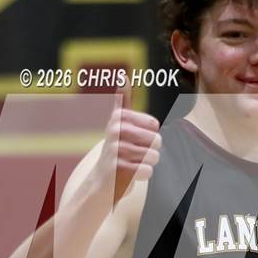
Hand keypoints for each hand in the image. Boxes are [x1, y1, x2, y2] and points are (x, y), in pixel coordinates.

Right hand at [100, 76, 161, 204]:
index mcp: (119, 118)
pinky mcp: (117, 169)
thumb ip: (122, 101)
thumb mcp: (118, 124)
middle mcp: (115, 130)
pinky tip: (129, 174)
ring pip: (153, 156)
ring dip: (147, 163)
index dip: (151, 135)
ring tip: (132, 164)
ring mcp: (115, 149)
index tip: (135, 139)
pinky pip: (147, 171)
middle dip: (151, 151)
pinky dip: (142, 175)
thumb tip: (122, 76)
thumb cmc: (116, 151)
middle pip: (156, 140)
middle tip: (134, 154)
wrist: (100, 181)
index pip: (154, 125)